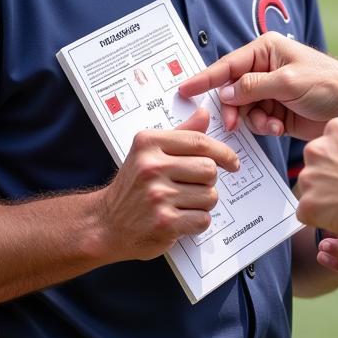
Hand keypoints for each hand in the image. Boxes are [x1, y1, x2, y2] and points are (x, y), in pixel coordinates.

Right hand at [98, 109, 239, 259]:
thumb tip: (204, 114)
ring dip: (202, 203)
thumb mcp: (149, 152)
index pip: (199, 142)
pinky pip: (202, 219)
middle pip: (209, 169)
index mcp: (149, 143)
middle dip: (207, 181)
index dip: (223, 152)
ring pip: (209, 196)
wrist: (104, 224)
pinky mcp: (164, 223)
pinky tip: (180, 219)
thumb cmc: (132, 186)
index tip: (232, 162)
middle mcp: (152, 167)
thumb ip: (180, 134)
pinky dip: (197, 221)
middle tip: (192, 187)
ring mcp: (157, 196)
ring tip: (182, 204)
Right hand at [177, 32, 337, 138]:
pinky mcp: (277, 110)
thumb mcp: (288, 82)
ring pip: (243, 108)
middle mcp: (264, 68)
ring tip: (272, 125)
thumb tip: (227, 94)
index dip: (205, 78)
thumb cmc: (328, 84)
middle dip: (233, 108)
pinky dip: (264, 127)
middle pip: (232, 90)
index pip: (228, 64)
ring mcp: (270, 90)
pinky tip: (279, 128)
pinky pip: (257, 120)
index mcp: (266, 50)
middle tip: (233, 122)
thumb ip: (254, 87)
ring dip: (253, 120)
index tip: (185, 89)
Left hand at [297, 119, 337, 238]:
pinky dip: (319, 217)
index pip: (331, 143)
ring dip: (323, 196)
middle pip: (316, 163)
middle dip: (329, 175)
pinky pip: (307, 211)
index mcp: (336, 129)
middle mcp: (316, 149)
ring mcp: (309, 177)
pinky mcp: (306, 204)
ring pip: (310, 188)